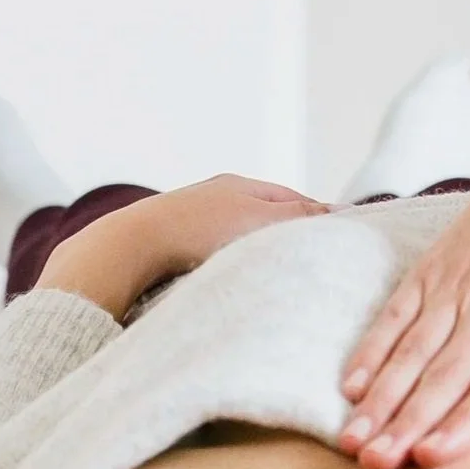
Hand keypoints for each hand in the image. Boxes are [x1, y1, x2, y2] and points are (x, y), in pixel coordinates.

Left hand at [35, 174, 324, 317]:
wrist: (129, 249)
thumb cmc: (196, 231)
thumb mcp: (261, 220)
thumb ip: (300, 216)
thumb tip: (336, 213)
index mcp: (240, 184)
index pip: (295, 200)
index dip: (319, 222)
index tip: (339, 245)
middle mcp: (216, 197)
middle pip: (267, 219)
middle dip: (289, 240)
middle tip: (311, 267)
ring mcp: (193, 220)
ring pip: (240, 239)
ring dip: (257, 257)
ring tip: (273, 280)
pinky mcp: (173, 247)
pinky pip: (213, 255)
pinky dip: (229, 267)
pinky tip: (232, 284)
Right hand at [337, 52, 469, 468]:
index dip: (469, 419)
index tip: (434, 456)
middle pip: (449, 372)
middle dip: (410, 422)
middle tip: (378, 465)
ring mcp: (461, 281)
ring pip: (415, 348)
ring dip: (383, 397)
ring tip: (356, 441)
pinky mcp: (437, 265)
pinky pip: (397, 311)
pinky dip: (373, 348)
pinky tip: (352, 385)